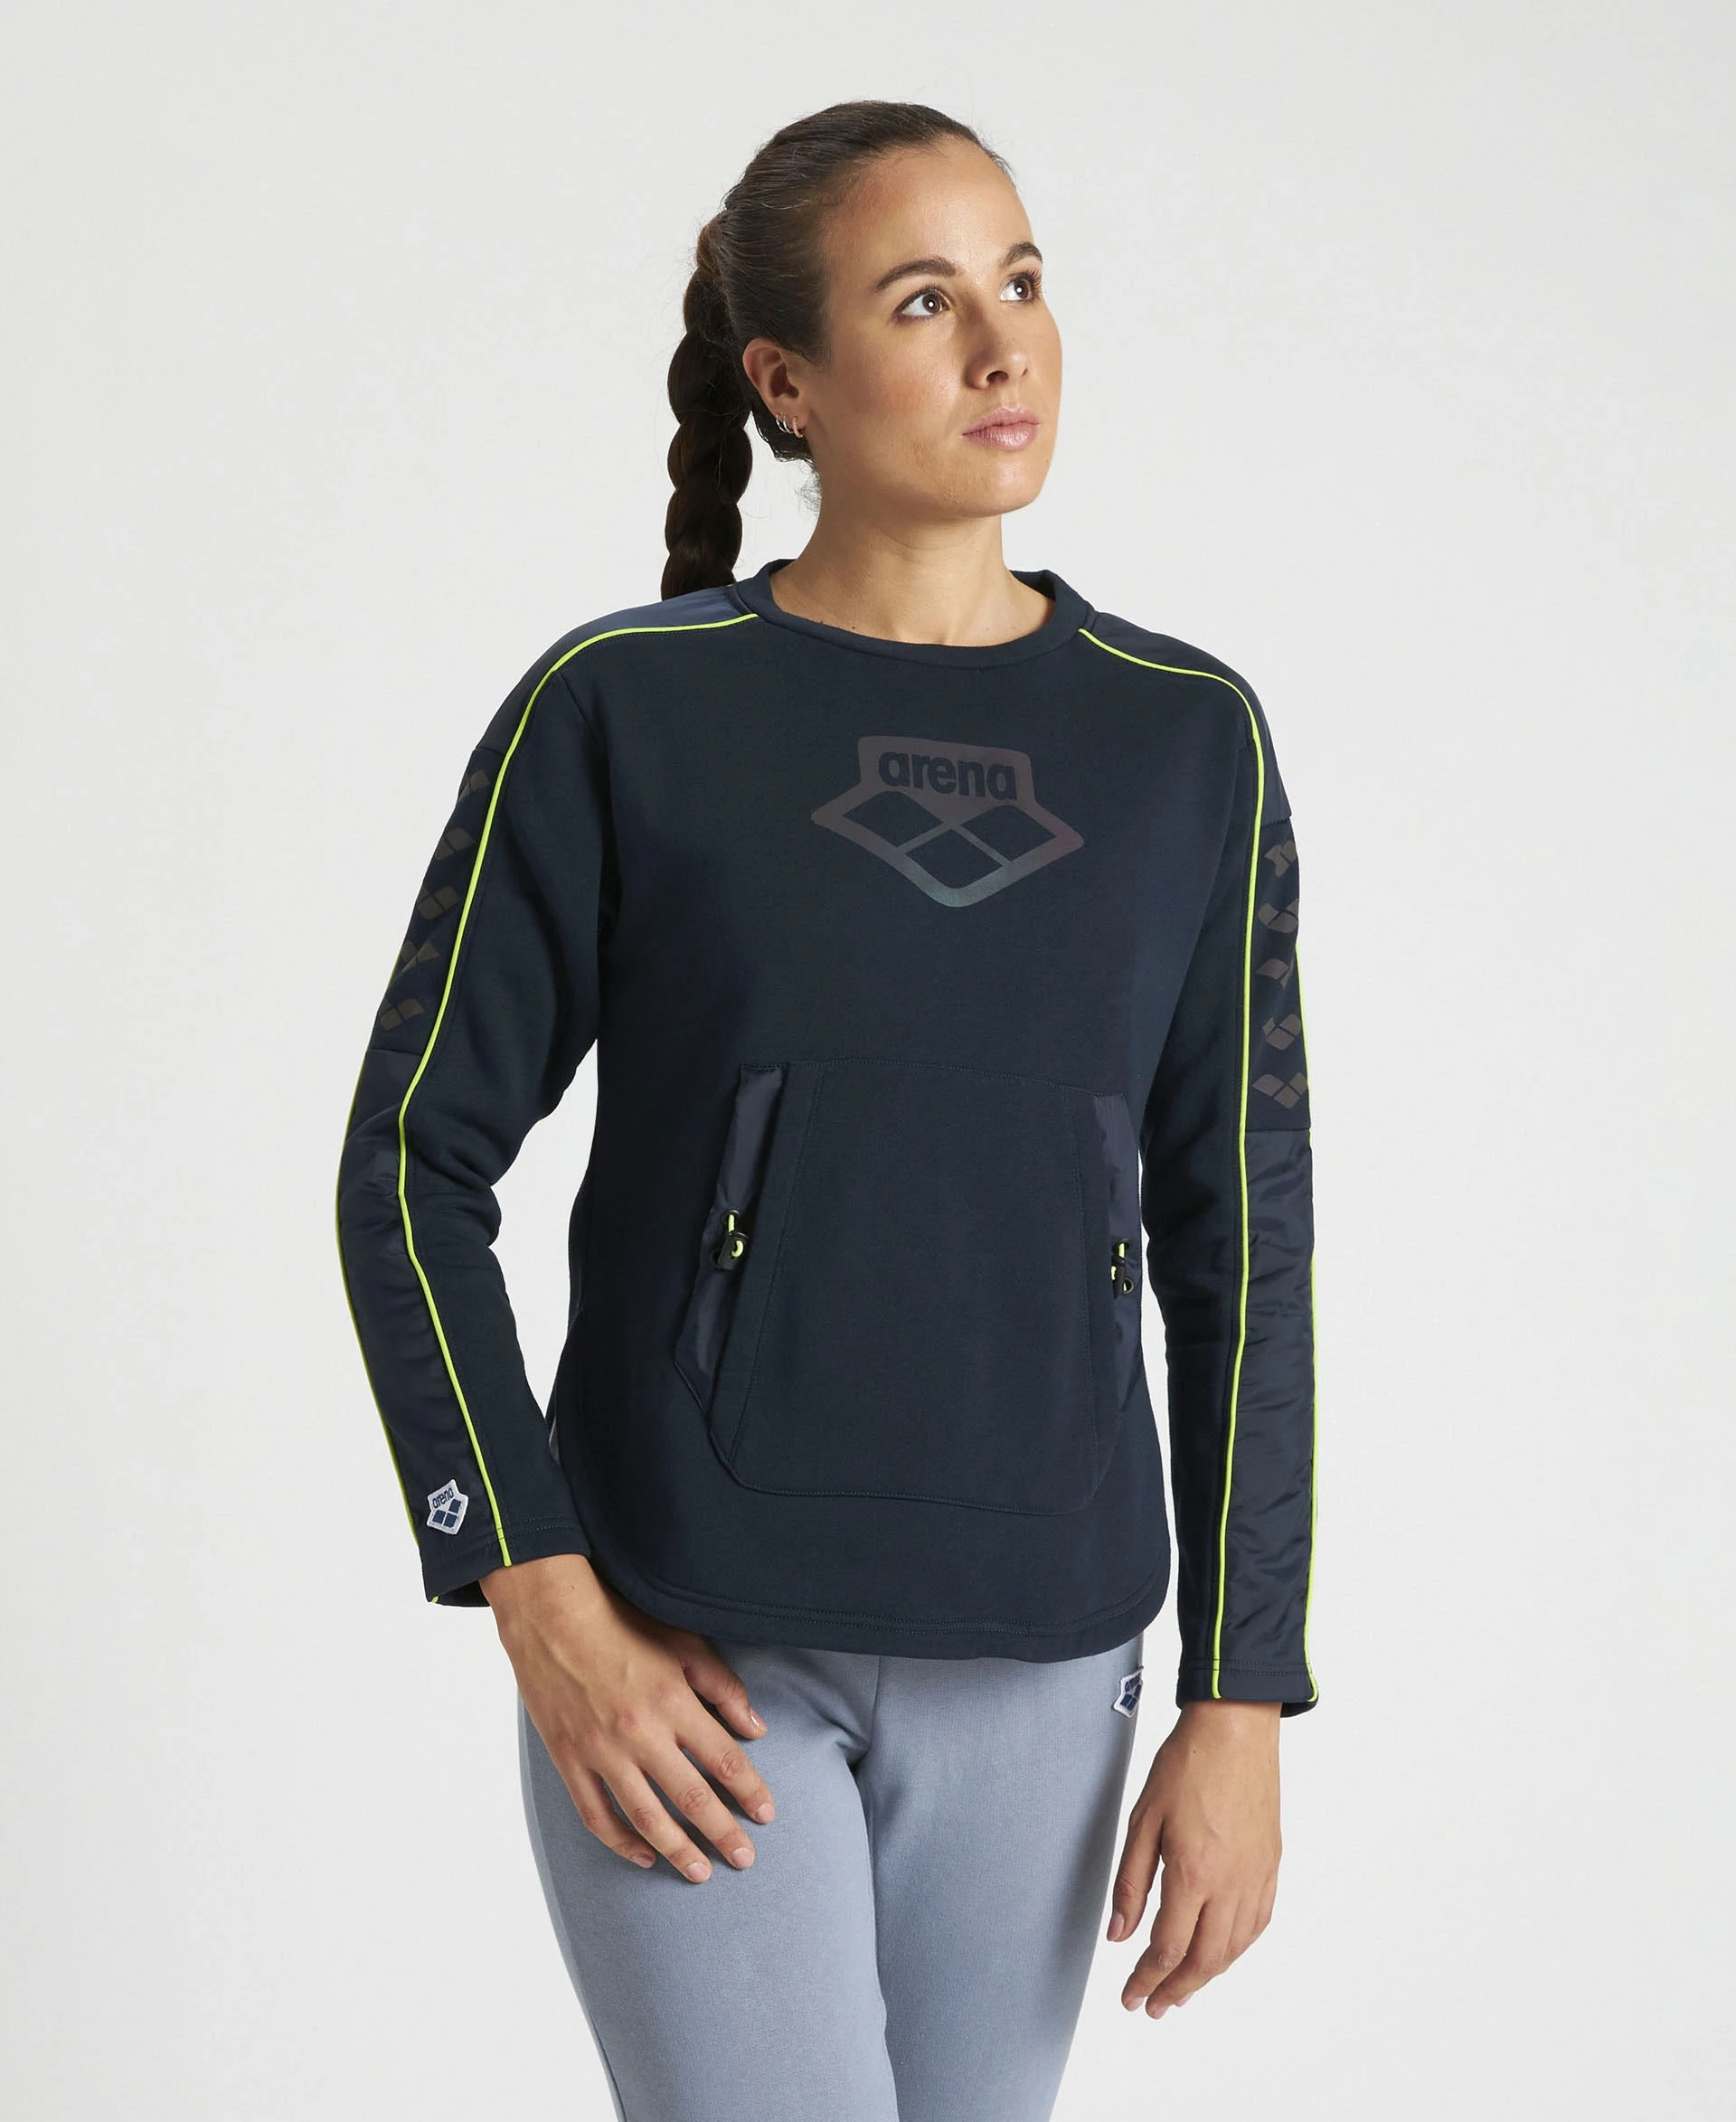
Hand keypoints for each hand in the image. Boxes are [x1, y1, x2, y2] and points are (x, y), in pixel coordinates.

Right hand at [480, 1552, 775, 1881]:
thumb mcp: (685, 1644)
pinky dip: (620, 1843)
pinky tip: (643, 1855)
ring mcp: (601, 1751)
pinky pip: (596, 1816)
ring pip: (646, 1817)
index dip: (750, 1792)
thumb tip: (756, 1730)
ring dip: (677, 1849)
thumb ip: (724, 1688)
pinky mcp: (570, 1761)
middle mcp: (640, 1732)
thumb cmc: (622, 1624)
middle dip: (723, 1833)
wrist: (552, 1617)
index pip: (725, 1759)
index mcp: (673, 1701)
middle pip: (692, 1798)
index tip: (766, 1816)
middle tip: (745, 1860)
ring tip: (701, 1872)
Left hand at [1108, 1699, 1281, 2017]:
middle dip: (1175, 1990)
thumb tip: (1119, 1935)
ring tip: (1182, 1988)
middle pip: (1204, 1961)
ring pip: (1233, 1949)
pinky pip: (1257, 1924)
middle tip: (1153, 2007)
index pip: (1167, 1948)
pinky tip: (1221, 1952)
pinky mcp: (1271, 1867)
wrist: (1236, 1730)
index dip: (1146, 1980)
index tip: (1130, 1997)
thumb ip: (1131, 1881)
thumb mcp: (1143, 1819)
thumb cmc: (1186, 1765)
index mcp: (1193, 1873)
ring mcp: (1256, 1878)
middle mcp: (1230, 1885)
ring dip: (1206, 1976)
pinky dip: (1236, 1949)